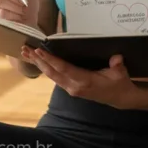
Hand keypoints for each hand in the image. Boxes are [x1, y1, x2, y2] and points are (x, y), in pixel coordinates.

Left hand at [21, 47, 142, 109]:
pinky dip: (45, 68)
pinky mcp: (70, 88)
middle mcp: (74, 87)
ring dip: (38, 64)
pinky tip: (37, 60)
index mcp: (84, 82)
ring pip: (51, 75)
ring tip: (26, 53)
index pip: (64, 69)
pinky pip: (54, 77)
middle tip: (26, 49)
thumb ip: (117, 66)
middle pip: (52, 73)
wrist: (119, 98)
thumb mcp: (120, 74)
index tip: (39, 51)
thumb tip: (116, 58)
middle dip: (38, 61)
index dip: (51, 60)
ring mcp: (70, 89)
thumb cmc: (119, 83)